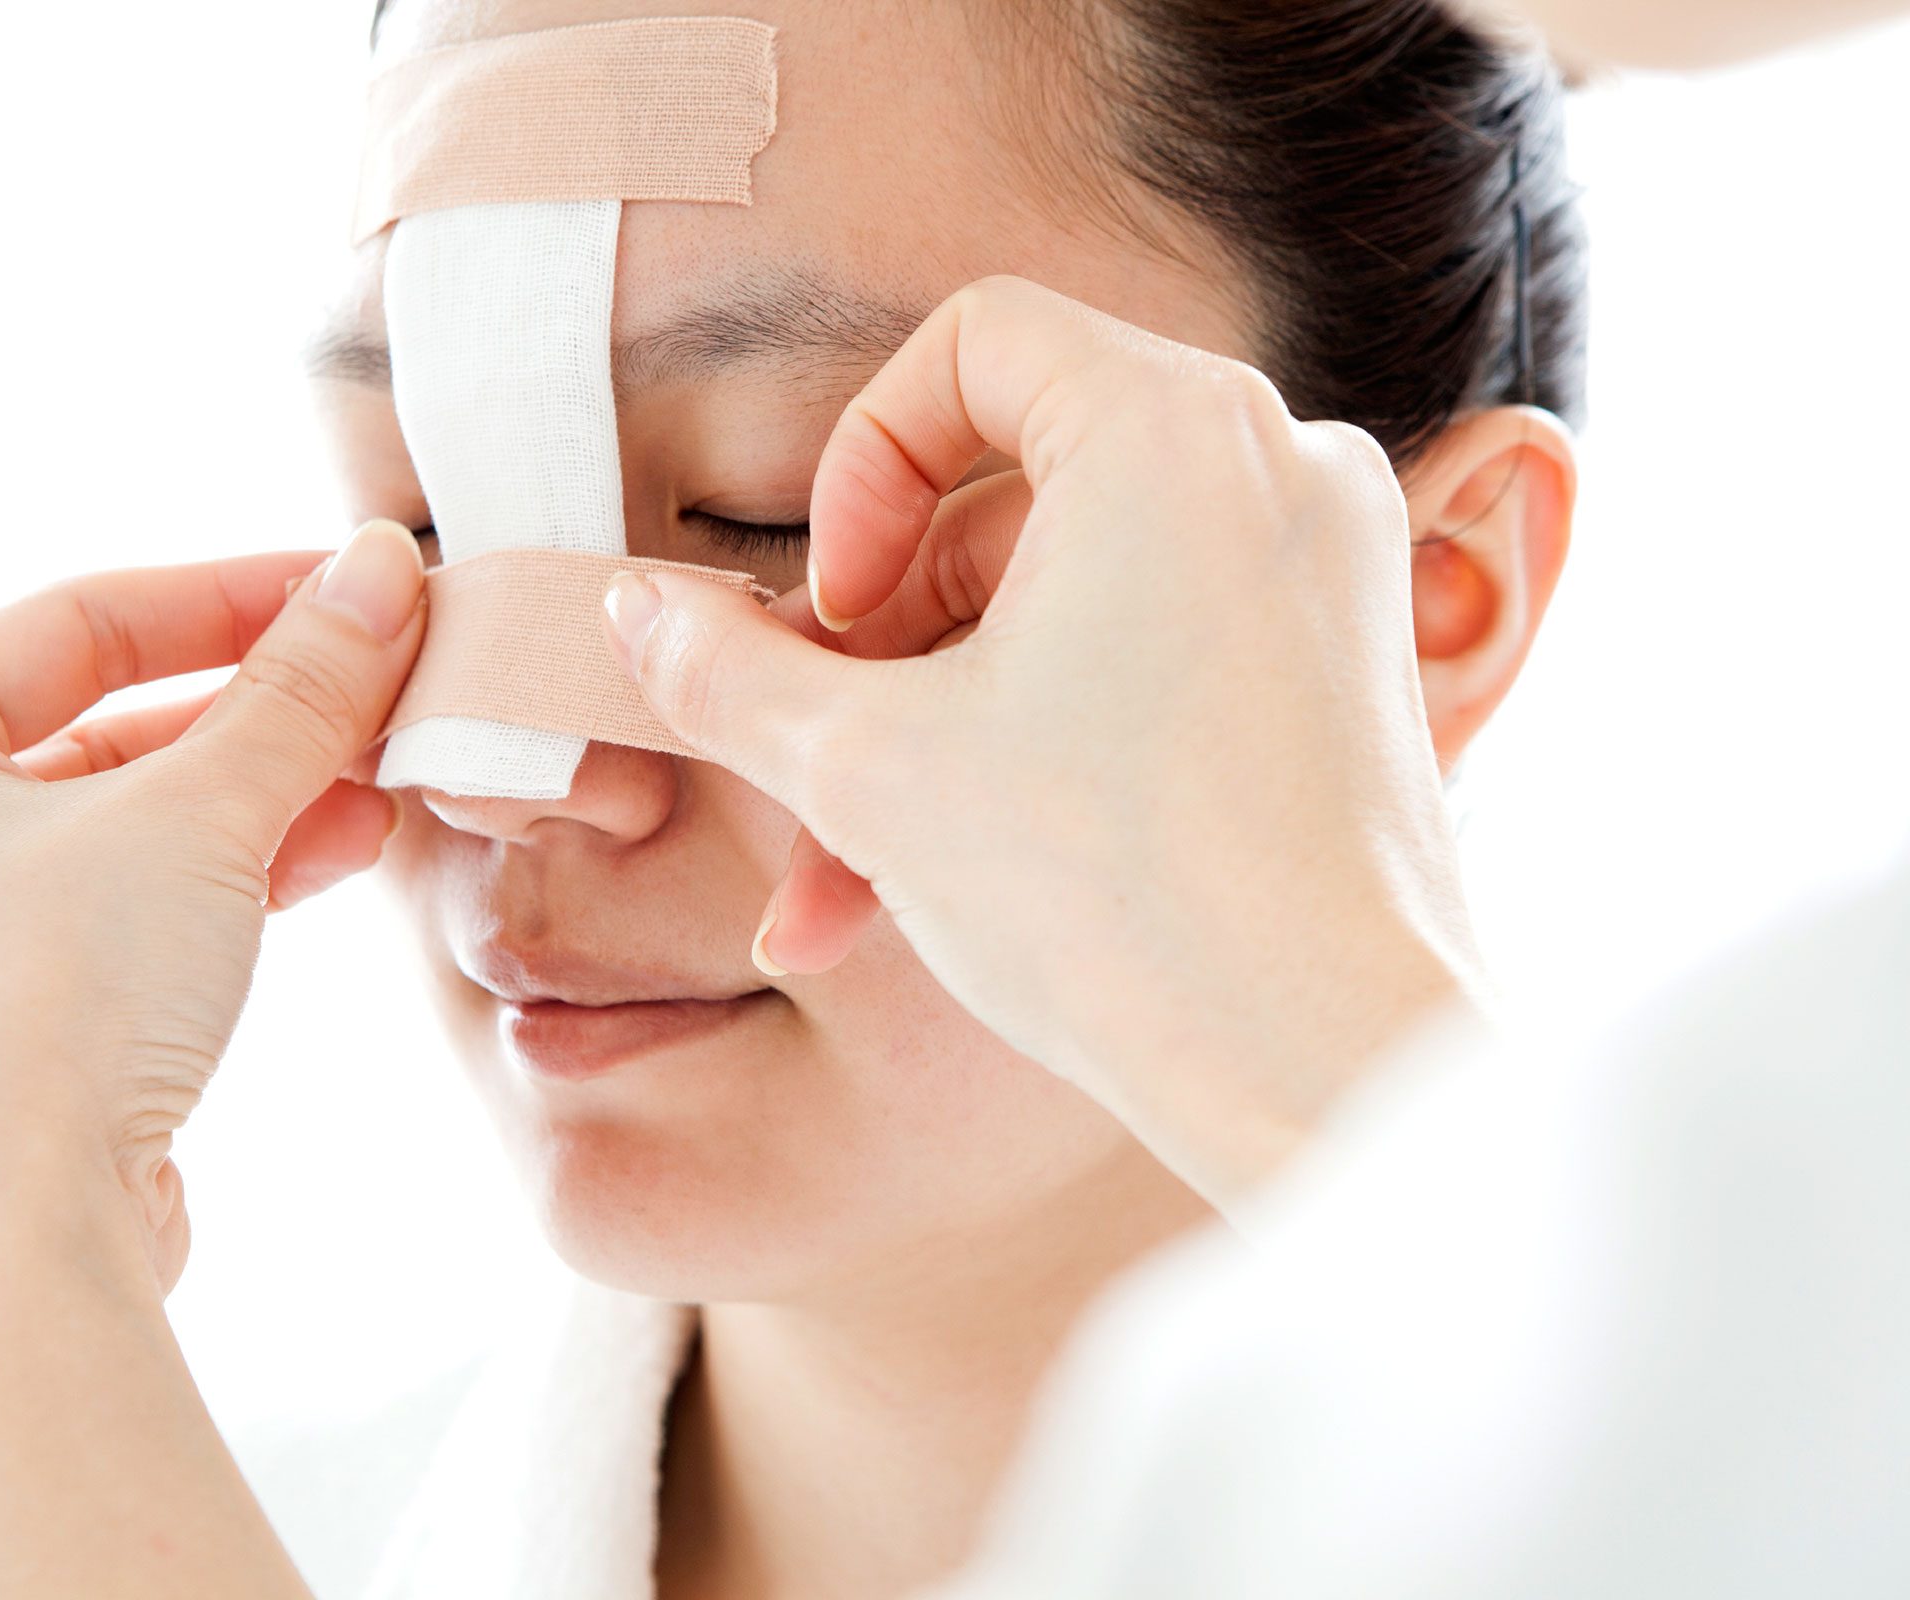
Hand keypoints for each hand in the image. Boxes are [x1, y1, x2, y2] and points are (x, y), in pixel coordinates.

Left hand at [0, 519, 426, 1286]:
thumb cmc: (42, 1009)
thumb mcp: (196, 816)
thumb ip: (296, 691)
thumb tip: (380, 571)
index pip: (76, 624)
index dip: (233, 597)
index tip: (353, 589)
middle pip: (104, 732)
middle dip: (260, 718)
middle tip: (383, 696)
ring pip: (121, 837)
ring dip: (260, 805)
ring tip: (380, 794)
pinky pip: (121, 924)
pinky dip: (223, 888)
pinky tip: (332, 863)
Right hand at [604, 278, 1481, 1207]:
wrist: (1332, 1074)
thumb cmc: (1118, 898)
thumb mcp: (870, 769)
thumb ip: (730, 671)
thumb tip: (639, 613)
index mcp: (1173, 428)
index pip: (974, 342)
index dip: (860, 464)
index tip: (831, 614)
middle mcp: (1278, 467)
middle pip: (1011, 500)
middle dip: (875, 648)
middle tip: (798, 758)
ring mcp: (1325, 575)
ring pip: (1072, 607)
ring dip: (935, 732)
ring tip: (836, 891)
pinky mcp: (1343, 675)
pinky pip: (1156, 661)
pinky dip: (1046, 744)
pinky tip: (935, 886)